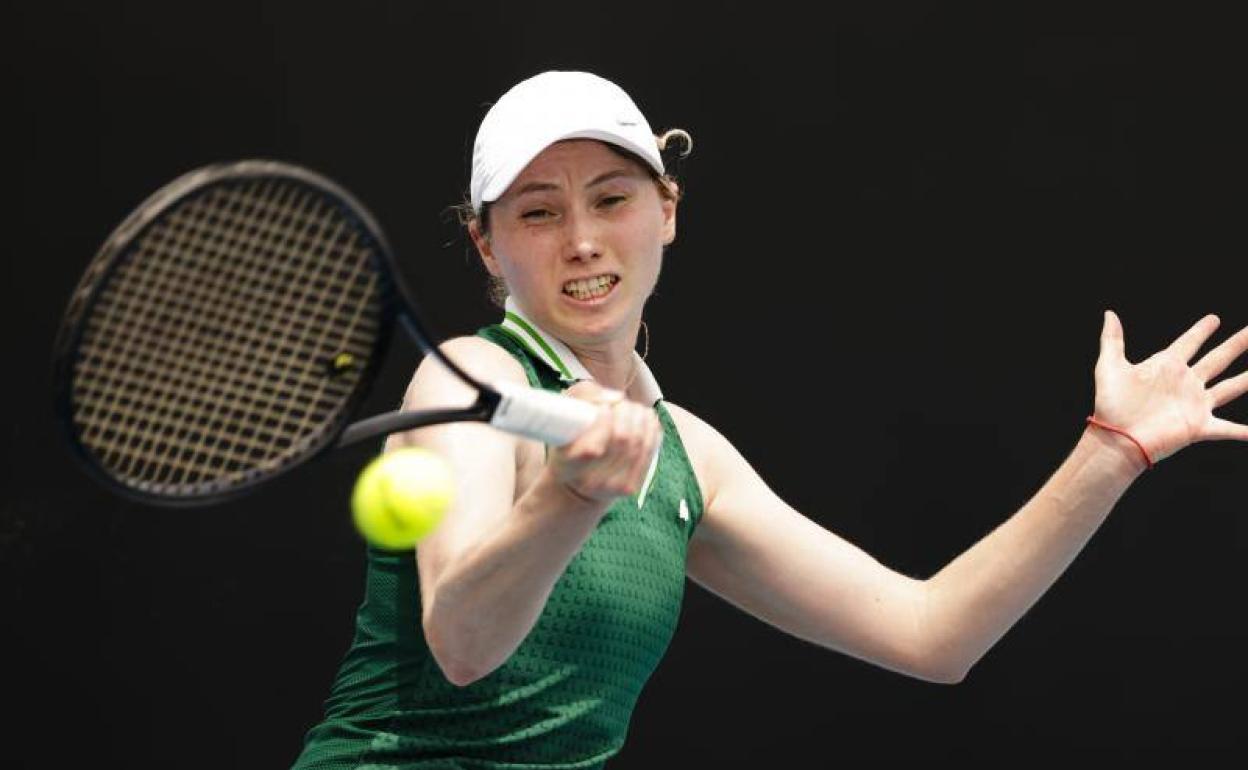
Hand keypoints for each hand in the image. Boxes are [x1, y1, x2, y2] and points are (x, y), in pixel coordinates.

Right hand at [547, 380, 661, 503]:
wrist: (577, 483)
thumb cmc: (569, 442)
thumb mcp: (563, 416)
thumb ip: (583, 397)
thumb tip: (617, 398)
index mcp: (568, 466)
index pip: (592, 449)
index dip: (603, 421)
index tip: (604, 407)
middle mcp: (590, 481)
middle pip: (622, 441)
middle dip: (626, 413)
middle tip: (620, 403)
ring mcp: (613, 487)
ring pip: (639, 444)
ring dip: (640, 418)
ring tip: (633, 408)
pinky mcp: (631, 487)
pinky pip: (649, 451)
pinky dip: (651, 430)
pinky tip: (645, 419)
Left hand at [1092, 310, 1247, 463]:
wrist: (1115, 438)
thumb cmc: (1110, 404)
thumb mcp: (1109, 367)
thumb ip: (1112, 339)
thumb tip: (1109, 313)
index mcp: (1167, 366)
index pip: (1189, 342)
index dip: (1201, 331)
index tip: (1214, 318)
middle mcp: (1185, 383)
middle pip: (1218, 358)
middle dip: (1237, 344)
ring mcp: (1195, 404)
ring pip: (1232, 387)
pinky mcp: (1198, 426)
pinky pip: (1228, 428)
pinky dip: (1243, 432)